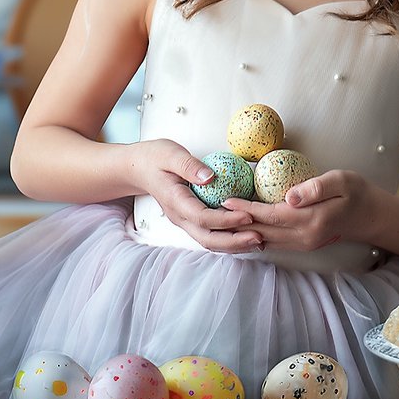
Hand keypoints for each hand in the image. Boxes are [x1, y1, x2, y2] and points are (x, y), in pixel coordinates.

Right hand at [129, 138, 260, 253]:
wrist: (139, 168)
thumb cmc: (155, 158)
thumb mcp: (170, 153)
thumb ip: (189, 165)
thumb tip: (210, 176)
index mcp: (175, 201)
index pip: (202, 217)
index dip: (226, 220)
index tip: (248, 215)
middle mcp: (180, 217)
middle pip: (207, 239)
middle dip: (234, 242)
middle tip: (260, 237)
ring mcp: (185, 222)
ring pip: (210, 242)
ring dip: (234, 245)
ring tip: (259, 241)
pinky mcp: (191, 221)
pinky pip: (210, 234)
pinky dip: (229, 238)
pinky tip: (247, 234)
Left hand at [224, 168, 376, 253]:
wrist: (372, 216)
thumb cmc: (357, 192)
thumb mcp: (341, 181)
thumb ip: (315, 188)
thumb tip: (290, 196)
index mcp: (311, 219)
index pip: (270, 215)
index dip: (246, 208)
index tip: (226, 200)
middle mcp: (304, 237)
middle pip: (262, 231)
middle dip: (237, 223)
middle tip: (213, 211)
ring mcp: (303, 244)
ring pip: (265, 240)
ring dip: (243, 232)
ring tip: (221, 221)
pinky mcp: (302, 245)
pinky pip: (273, 243)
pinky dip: (255, 235)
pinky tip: (242, 228)